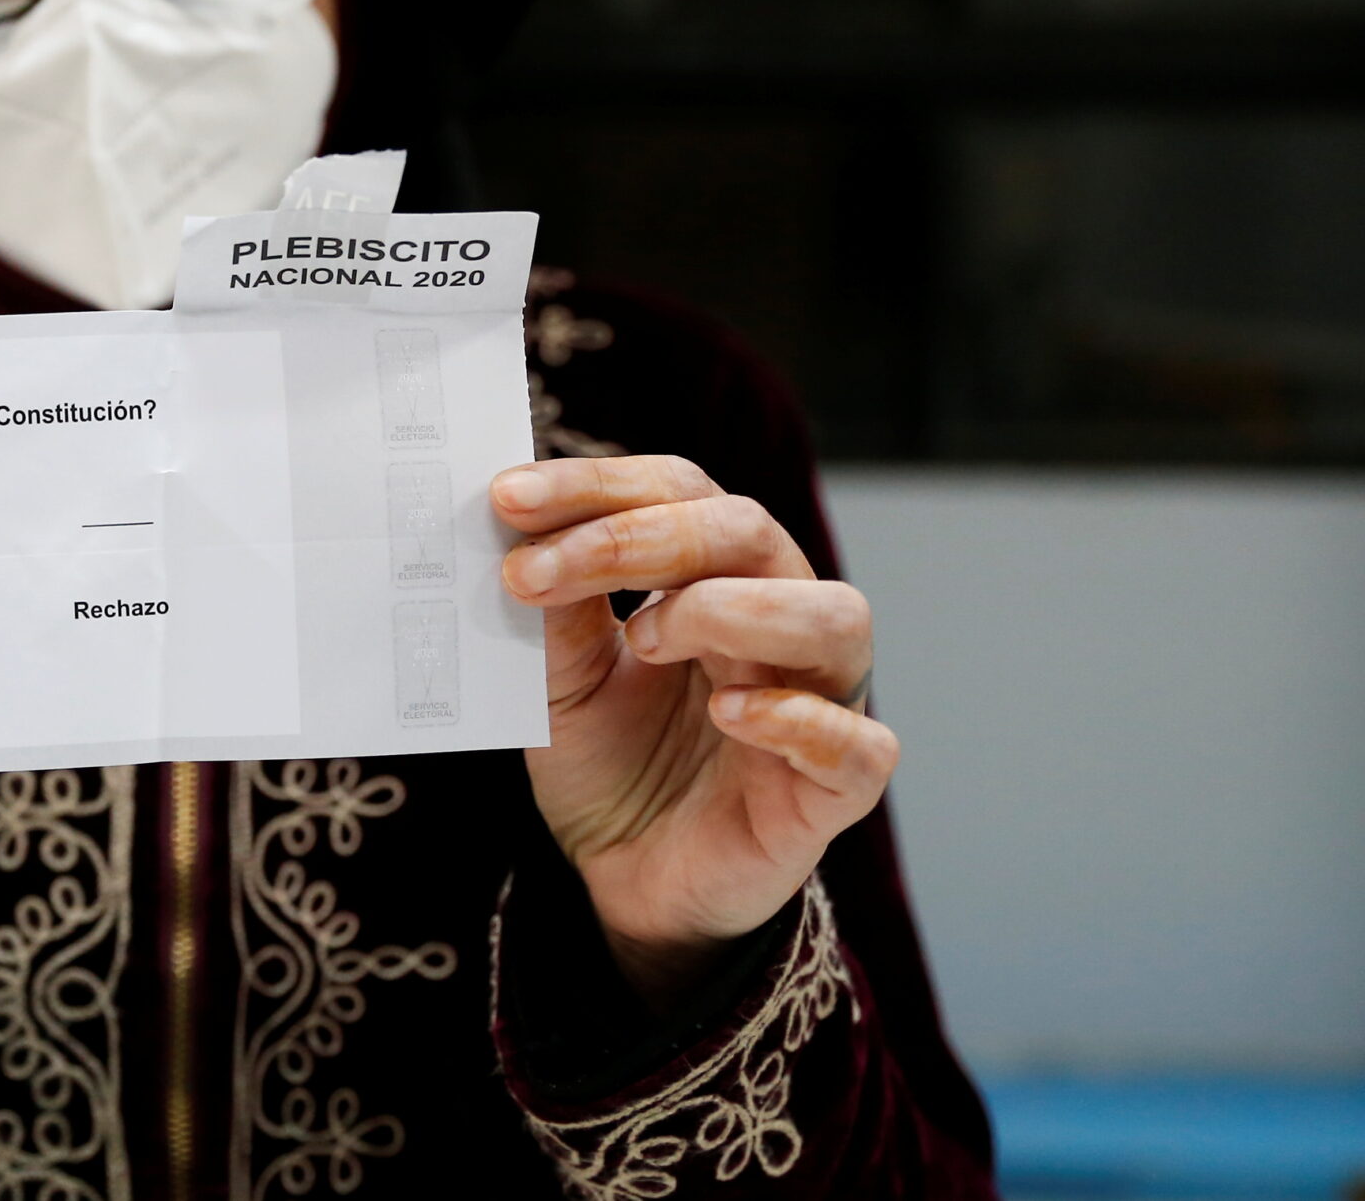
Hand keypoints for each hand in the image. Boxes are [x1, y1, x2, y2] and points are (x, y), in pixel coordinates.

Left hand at [493, 456, 894, 1004]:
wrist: (627, 878)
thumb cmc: (609, 760)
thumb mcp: (560, 680)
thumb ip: (555, 611)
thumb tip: (517, 529)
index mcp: (717, 572)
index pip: (678, 490)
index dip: (596, 486)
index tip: (507, 499)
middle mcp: (780, 616)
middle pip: (746, 531)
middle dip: (637, 537)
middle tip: (537, 571)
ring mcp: (818, 699)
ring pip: (832, 615)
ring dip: (730, 608)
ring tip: (642, 636)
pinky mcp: (835, 788)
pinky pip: (857, 744)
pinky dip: (797, 718)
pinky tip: (728, 711)